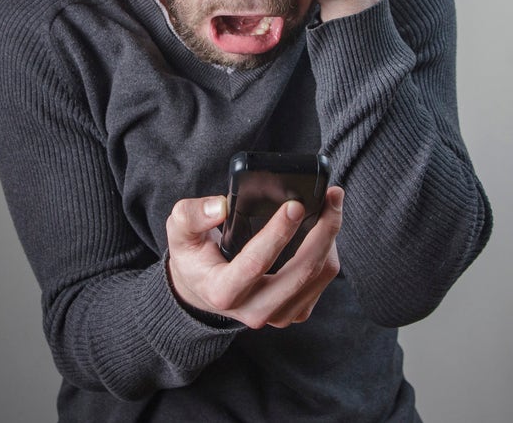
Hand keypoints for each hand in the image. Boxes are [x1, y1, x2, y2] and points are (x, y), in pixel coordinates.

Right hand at [166, 187, 343, 328]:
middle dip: (322, 232)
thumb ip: (192, 215)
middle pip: (300, 272)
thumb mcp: (180, 232)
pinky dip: (328, 253)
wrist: (203, 290)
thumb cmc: (195, 257)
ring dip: (330, 239)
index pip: (256, 263)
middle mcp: (253, 310)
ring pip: (318, 276)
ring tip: (332, 206)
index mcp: (223, 291)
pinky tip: (325, 230)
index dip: (278, 232)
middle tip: (332, 197)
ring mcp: (276, 315)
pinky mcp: (293, 312)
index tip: (296, 205)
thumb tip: (221, 207)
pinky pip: (322, 282)